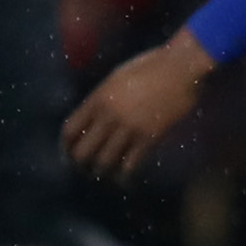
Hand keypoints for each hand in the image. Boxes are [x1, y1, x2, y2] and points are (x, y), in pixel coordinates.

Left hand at [61, 30, 216, 180]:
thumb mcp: (116, 77)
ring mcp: (128, 129)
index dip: (65, 146)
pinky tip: (123, 179)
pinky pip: (129, 165)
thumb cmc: (150, 66)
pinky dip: (124, 175)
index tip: (67, 154)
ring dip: (101, 172)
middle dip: (80, 164)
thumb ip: (102, 97)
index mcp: (97, 98)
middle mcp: (108, 116)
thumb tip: (92, 116)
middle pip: (82, 151)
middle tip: (83, 169)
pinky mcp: (148, 139)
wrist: (180, 69)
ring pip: (104, 162)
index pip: (70, 130)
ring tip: (102, 175)